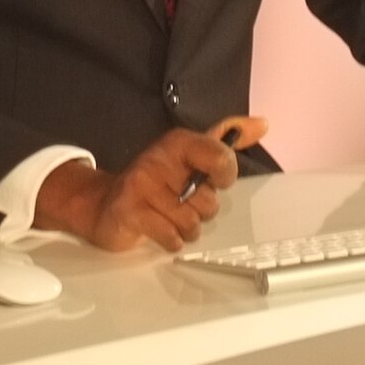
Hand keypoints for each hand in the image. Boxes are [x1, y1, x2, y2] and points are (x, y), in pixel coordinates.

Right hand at [36, 115, 260, 252]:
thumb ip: (225, 140)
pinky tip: (160, 230)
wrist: (103, 203)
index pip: (221, 158)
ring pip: (191, 223)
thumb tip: (262, 124)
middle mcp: (159, 159)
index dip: (223, 177)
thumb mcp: (190, 154)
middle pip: (208, 202)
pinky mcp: (129, 211)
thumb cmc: (155, 182)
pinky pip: (170, 237)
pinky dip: (170, 241)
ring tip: (170, 219)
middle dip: (200, 211)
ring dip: (185, 229)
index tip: (212, 180)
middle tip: (181, 203)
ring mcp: (141, 185)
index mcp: (178, 142)